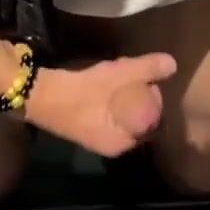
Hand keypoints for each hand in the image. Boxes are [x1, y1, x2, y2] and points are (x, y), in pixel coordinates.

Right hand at [25, 54, 177, 157]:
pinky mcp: (82, 125)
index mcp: (121, 144)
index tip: (150, 81)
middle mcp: (109, 146)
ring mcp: (94, 136)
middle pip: (135, 119)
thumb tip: (173, 64)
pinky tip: (107, 79)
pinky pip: (107, 112)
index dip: (154, 102)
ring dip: (124, 95)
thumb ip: (146, 69)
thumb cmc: (81, 91)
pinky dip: (110, 98)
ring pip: (120, 114)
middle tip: (137, 73)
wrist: (36, 93)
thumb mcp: (117, 75)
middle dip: (139, 96)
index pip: (151, 126)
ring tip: (124, 72)